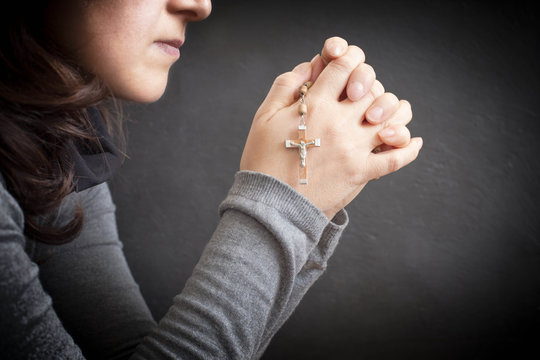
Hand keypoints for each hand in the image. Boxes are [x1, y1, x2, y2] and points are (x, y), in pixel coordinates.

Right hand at [240, 43, 421, 218]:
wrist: (270, 204)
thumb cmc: (263, 160)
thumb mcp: (264, 117)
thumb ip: (285, 86)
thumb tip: (309, 66)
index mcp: (316, 105)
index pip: (345, 66)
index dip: (349, 58)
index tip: (346, 65)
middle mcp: (340, 122)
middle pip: (373, 89)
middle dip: (370, 85)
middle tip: (360, 94)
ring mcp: (353, 148)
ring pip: (390, 119)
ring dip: (393, 112)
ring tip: (387, 114)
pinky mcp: (360, 172)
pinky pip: (395, 159)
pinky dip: (409, 149)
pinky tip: (413, 142)